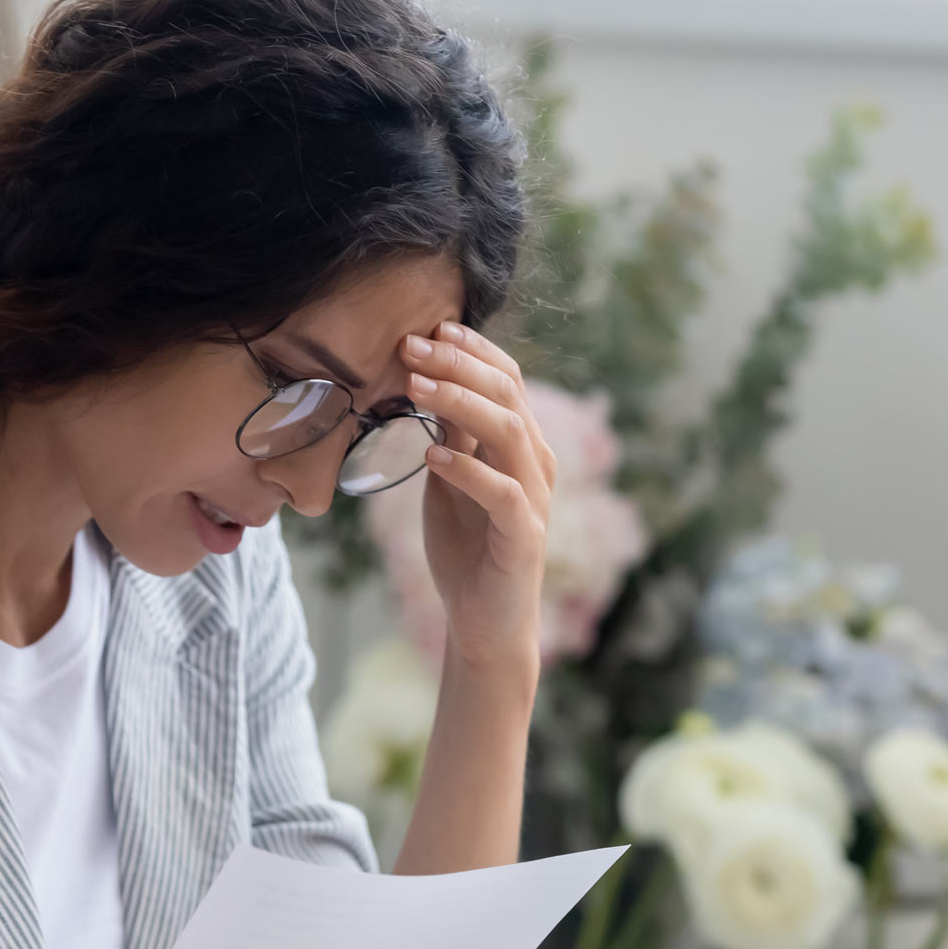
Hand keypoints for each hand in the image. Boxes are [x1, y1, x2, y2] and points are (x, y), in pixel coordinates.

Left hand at [401, 322, 553, 675]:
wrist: (483, 621)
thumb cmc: (466, 547)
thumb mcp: (450, 479)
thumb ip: (450, 435)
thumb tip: (426, 381)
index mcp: (521, 445)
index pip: (507, 379)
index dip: (473, 350)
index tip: (432, 327)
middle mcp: (536, 463)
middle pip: (508, 394)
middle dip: (459, 365)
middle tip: (411, 346)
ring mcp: (534, 498)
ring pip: (509, 432)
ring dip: (460, 404)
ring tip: (416, 386)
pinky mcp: (525, 536)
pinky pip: (502, 493)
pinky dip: (468, 470)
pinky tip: (432, 456)